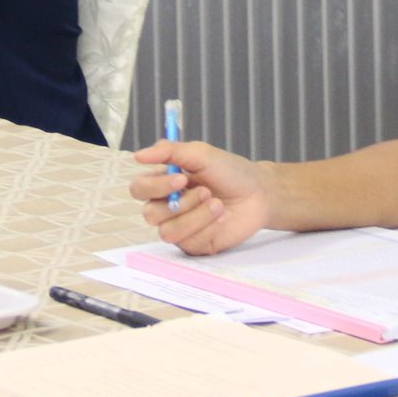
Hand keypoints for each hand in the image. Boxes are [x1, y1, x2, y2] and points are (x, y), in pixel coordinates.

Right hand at [127, 141, 271, 254]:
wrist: (259, 193)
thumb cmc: (229, 171)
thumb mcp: (201, 154)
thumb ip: (169, 151)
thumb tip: (139, 155)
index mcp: (163, 183)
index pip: (139, 188)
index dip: (155, 186)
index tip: (181, 178)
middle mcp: (167, 207)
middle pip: (149, 214)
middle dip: (180, 203)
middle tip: (205, 191)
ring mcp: (180, 227)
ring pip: (168, 232)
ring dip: (196, 217)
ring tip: (218, 204)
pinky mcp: (195, 244)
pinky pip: (189, 243)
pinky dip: (208, 228)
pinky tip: (222, 217)